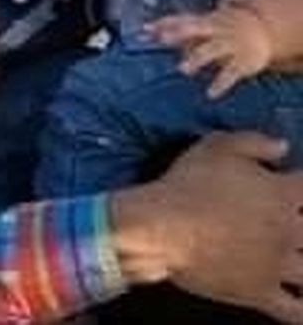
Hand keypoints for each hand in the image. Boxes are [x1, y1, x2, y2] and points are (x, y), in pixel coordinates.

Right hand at [116, 132, 302, 321]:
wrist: (161, 228)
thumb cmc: (187, 184)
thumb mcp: (216, 147)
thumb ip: (254, 142)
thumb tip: (283, 147)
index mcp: (282, 195)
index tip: (295, 186)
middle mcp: (289, 231)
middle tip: (290, 226)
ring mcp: (278, 266)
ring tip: (296, 260)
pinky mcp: (261, 293)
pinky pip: (295, 311)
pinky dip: (302, 309)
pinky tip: (299, 301)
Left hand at [146, 6, 272, 97]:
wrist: (262, 31)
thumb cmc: (221, 29)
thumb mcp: (201, 26)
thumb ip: (174, 30)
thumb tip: (143, 32)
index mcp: (202, 21)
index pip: (179, 20)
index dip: (163, 24)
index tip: (144, 30)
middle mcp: (214, 30)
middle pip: (195, 29)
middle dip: (179, 33)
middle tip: (162, 39)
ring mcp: (229, 44)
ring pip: (211, 50)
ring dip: (197, 59)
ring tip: (182, 69)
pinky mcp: (242, 62)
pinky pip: (230, 73)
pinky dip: (220, 84)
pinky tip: (210, 94)